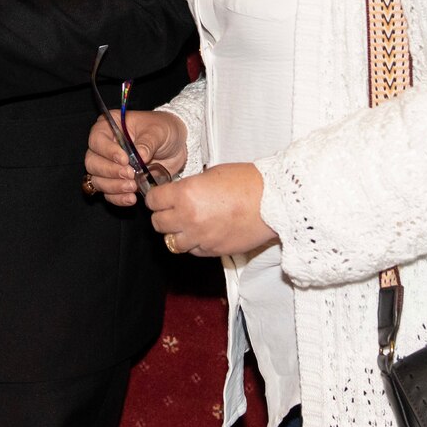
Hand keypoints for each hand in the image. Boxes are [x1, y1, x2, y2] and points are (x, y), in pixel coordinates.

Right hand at [83, 110, 187, 206]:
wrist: (176, 146)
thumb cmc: (163, 129)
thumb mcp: (158, 131)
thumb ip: (147, 142)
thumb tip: (139, 155)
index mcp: (109, 127)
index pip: (97, 140)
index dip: (107, 151)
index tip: (124, 159)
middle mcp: (104, 147)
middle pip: (92, 162)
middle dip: (110, 171)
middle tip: (129, 174)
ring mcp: (109, 166)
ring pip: (98, 180)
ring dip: (113, 186)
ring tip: (132, 186)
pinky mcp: (117, 182)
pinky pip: (109, 193)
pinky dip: (118, 198)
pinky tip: (131, 198)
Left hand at [146, 162, 275, 256]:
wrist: (273, 201)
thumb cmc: (247, 183)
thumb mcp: (210, 175)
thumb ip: (189, 187)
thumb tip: (177, 195)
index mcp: (185, 194)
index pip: (153, 201)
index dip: (155, 198)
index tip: (159, 197)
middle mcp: (189, 218)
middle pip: (158, 223)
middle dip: (163, 216)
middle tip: (172, 210)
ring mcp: (200, 237)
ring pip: (172, 242)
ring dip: (176, 233)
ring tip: (187, 224)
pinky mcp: (213, 250)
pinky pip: (193, 251)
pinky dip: (194, 244)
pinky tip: (204, 233)